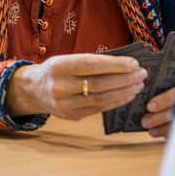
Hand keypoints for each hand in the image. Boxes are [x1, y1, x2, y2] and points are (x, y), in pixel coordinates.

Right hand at [5, 53, 146, 120]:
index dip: (115, 65)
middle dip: (124, 79)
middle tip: (141, 74)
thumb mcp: (66, 60)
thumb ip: (90, 62)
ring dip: (123, 92)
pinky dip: (115, 102)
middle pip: (99, 84)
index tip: (134, 63)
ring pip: (101, 98)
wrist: (33, 90)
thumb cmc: (55, 71)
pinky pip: (98, 109)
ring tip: (138, 85)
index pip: (92, 65)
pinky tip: (127, 95)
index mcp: (58, 66)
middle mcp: (60, 86)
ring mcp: (65, 104)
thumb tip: (123, 63)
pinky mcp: (71, 115)